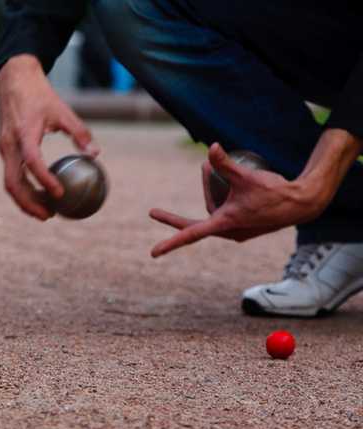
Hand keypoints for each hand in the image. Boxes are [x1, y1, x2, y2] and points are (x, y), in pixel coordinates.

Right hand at [0, 55, 97, 219]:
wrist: (13, 83)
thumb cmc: (40, 97)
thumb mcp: (63, 111)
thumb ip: (79, 133)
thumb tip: (96, 154)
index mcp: (24, 133)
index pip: (32, 162)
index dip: (45, 180)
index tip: (60, 194)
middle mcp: (10, 145)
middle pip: (13, 182)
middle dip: (30, 203)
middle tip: (49, 215)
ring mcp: (4, 150)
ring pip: (10, 183)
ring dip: (25, 202)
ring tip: (45, 214)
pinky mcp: (5, 152)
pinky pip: (11, 177)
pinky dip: (23, 192)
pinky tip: (39, 199)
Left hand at [149, 143, 328, 257]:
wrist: (302, 204)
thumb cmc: (274, 191)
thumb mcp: (246, 176)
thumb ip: (225, 164)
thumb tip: (211, 147)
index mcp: (224, 224)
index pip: (191, 234)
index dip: (171, 242)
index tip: (153, 253)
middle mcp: (228, 232)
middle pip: (195, 224)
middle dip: (175, 219)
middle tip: (153, 213)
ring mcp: (236, 233)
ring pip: (211, 215)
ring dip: (207, 195)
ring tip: (207, 170)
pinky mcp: (243, 229)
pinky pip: (223, 216)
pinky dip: (219, 201)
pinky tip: (225, 186)